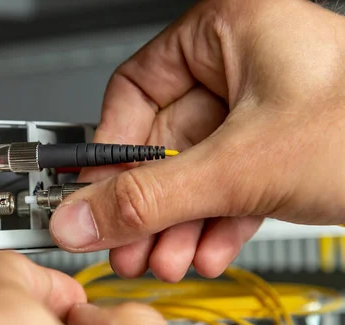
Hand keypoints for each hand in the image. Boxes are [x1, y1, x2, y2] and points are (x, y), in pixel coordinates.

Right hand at [48, 0, 344, 281]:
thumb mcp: (245, 165)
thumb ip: (151, 198)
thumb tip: (82, 216)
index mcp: (226, 29)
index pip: (133, 91)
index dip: (110, 150)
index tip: (92, 196)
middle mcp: (240, 66)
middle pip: (163, 142)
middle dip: (147, 205)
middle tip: (124, 243)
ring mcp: (260, 111)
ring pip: (195, 172)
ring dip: (177, 224)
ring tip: (166, 259)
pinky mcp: (279, 150)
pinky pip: (229, 185)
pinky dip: (215, 222)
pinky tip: (205, 250)